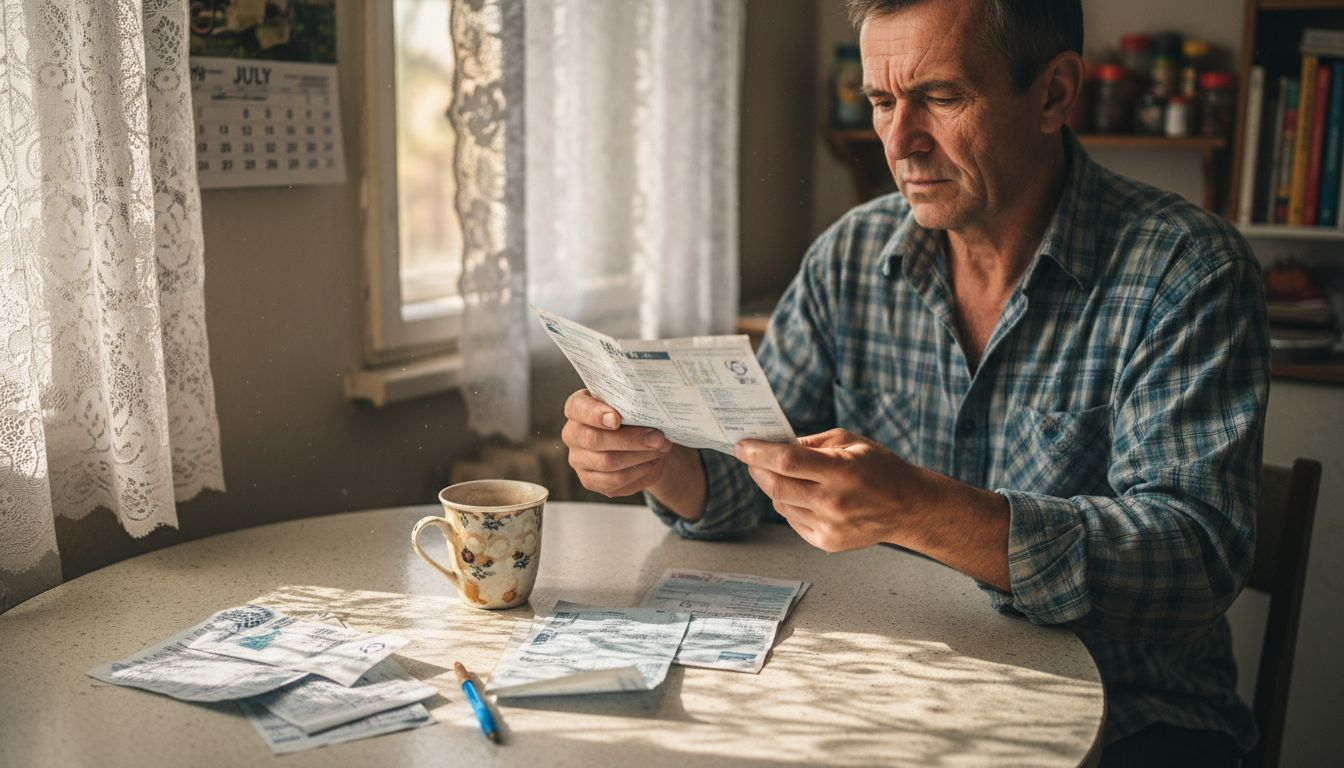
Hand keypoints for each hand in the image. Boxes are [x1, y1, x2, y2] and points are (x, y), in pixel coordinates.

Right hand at [562, 389, 672, 497]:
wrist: (641, 444)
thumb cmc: (634, 418)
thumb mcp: (633, 406)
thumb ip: (634, 408)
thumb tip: (652, 423)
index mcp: (578, 407)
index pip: (577, 408)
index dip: (595, 414)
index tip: (616, 419)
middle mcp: (572, 433)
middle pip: (593, 439)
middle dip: (630, 439)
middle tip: (657, 438)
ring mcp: (578, 459)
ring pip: (607, 462)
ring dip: (639, 457)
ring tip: (659, 450)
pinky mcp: (589, 480)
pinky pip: (614, 481)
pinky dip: (637, 472)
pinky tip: (651, 463)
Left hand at [734, 428, 921, 551]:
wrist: (907, 507)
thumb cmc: (879, 468)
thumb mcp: (850, 441)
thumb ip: (811, 442)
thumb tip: (776, 443)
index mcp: (841, 470)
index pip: (787, 462)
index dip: (758, 453)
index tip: (741, 445)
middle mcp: (833, 501)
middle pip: (777, 486)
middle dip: (757, 469)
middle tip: (751, 457)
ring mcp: (830, 525)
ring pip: (781, 505)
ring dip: (773, 487)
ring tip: (780, 474)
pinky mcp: (827, 542)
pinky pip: (793, 520)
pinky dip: (789, 505)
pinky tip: (801, 495)